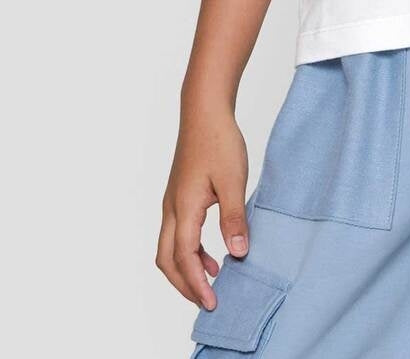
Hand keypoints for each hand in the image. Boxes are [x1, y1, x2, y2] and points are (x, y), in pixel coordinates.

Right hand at [157, 105, 250, 308]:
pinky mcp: (179, 195)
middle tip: (207, 301)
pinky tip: (212, 255)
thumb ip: (234, 217)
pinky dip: (190, 251)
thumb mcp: (233, 179)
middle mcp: (171, 208)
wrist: (204, 111)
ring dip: (187, 268)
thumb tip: (238, 252)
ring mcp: (173, 202)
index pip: (184, 257)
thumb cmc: (218, 141)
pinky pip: (177, 233)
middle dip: (184, 284)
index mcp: (183, 208)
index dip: (196, 283)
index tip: (212, 302)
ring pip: (169, 248)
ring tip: (213, 281)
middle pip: (167, 259)